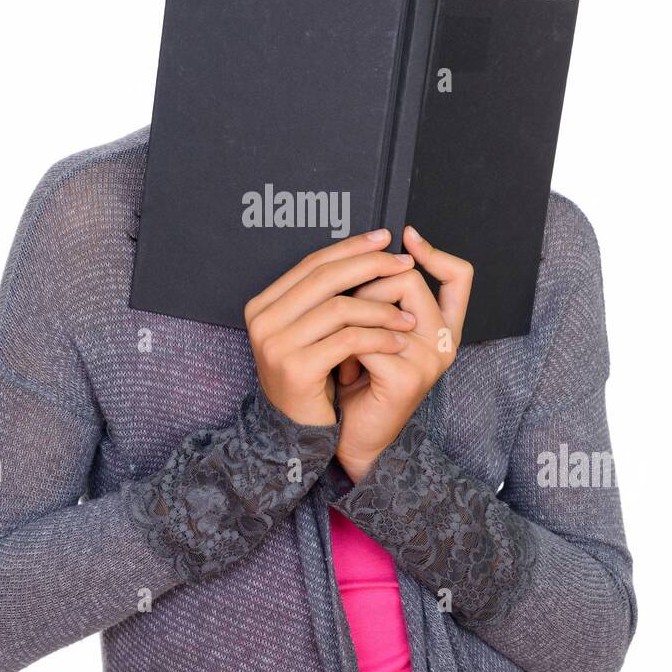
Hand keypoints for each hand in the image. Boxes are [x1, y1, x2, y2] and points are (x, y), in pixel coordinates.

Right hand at [244, 229, 417, 425]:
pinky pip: (348, 341)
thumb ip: (322, 298)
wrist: (296, 432)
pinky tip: (398, 342)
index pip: (312, 263)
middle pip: (325, 278)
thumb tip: (363, 254)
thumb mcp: (310, 333)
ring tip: (409, 317)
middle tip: (405, 264)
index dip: (351, 248)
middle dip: (371, 266)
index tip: (384, 238)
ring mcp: (275, 344)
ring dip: (381, 309)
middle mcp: (262, 320)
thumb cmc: (311, 380)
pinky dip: (379, 338)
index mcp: (263, 305)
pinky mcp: (296, 368)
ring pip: (339, 308)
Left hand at [333, 225, 473, 480]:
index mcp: (441, 327)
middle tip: (345, 320)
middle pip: (407, 279)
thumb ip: (380, 297)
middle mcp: (445, 342)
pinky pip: (367, 340)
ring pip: (385, 306)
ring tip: (342, 349)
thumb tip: (369, 249)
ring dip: (351, 321)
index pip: (460, 276)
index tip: (406, 235)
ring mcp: (430, 361)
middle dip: (365, 289)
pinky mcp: (408, 379)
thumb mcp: (372, 330)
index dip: (436, 253)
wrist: (348, 436)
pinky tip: (344, 370)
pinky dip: (346, 350)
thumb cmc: (356, 379)